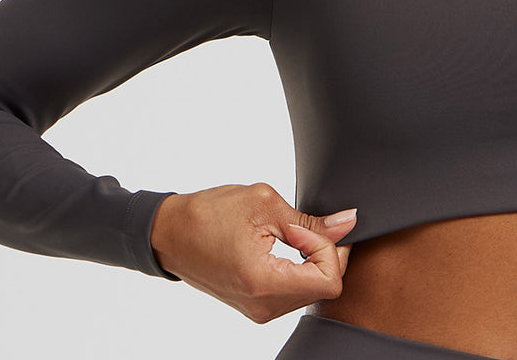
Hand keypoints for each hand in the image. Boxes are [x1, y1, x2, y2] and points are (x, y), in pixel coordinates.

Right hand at [150, 182, 356, 323]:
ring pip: (311, 292)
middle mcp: (262, 306)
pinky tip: (284, 249)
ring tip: (288, 236)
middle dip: (325, 254)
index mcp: (264, 283)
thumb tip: (347, 223)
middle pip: (324, 289)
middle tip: (302, 227)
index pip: (329, 280)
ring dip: (312, 262)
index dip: (329, 248)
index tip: (305, 227)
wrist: (168, 233)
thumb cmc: (207, 215)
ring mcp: (258, 311)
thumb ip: (310, 221)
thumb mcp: (264, 205)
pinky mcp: (255, 308)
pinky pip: (294, 293)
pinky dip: (299, 270)